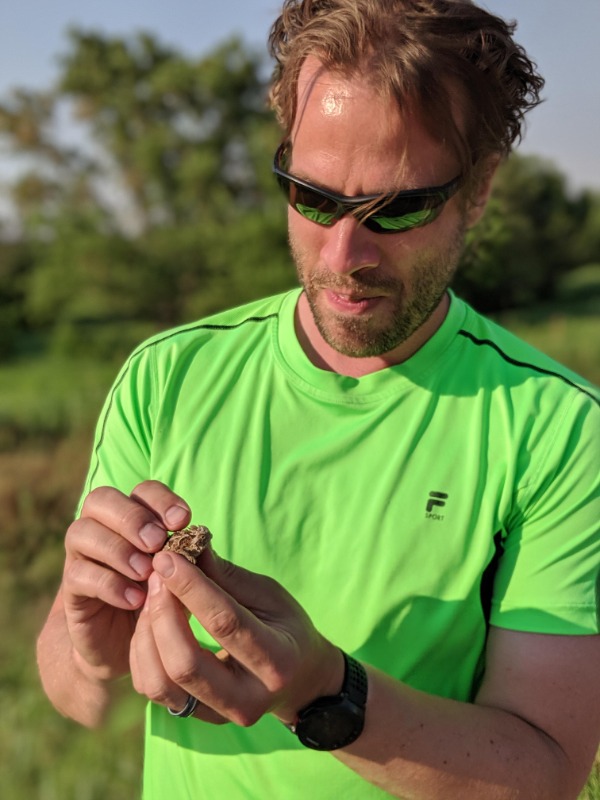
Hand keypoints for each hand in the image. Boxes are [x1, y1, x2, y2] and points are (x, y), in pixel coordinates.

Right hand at [62, 481, 190, 681]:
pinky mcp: (71, 590)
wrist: (130, 643)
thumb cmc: (163, 599)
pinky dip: (109, 584)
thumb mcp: (183, 578)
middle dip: (131, 517)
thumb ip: (192, 558)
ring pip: (81, 531)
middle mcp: (101, 528)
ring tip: (145, 572)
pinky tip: (134, 599)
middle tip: (156, 542)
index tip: (183, 520)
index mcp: (133, 516)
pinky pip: (78, 575)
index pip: (141, 491)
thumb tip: (202, 540)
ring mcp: (81, 556)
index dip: (160, 500)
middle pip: (100, 499)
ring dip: (117, 548)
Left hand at [129, 547, 343, 725]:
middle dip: (162, 613)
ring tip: (151, 597)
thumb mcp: (270, 596)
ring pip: (161, 683)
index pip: (225, 623)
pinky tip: (150, 623)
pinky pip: (154, 690)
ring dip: (146, 634)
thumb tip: (189, 548)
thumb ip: (228, 577)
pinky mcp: (198, 718)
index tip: (167, 557)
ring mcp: (220, 715)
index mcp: (276, 661)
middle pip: (185, 662)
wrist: (300, 680)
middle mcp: (248, 698)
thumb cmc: (285, 627)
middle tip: (155, 575)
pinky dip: (142, 653)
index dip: (191, 588)